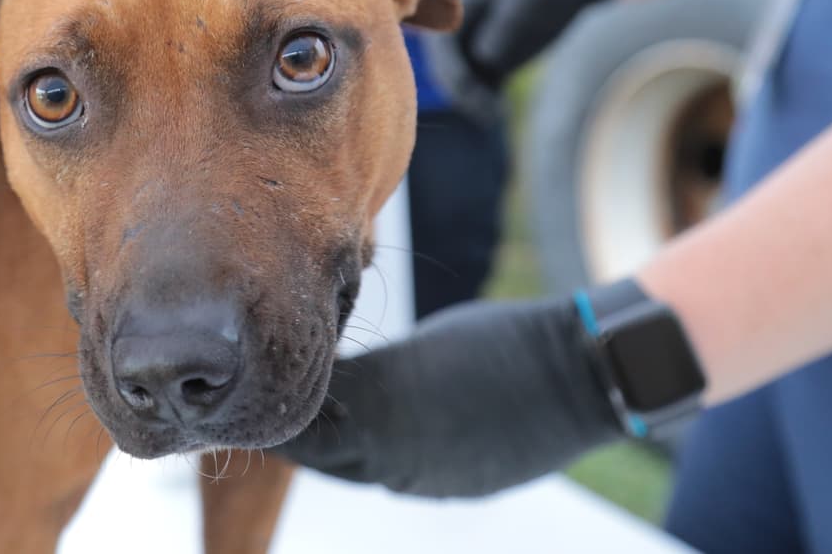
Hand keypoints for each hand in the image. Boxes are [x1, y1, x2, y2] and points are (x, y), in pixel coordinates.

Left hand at [274, 293, 624, 496]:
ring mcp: (430, 481)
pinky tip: (378, 432)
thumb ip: (369, 374)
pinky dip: (380, 457)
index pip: (305, 431)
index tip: (251, 400)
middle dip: (300, 436)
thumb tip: (327, 381)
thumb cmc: (498, 343)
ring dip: (338, 449)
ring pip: (361, 470)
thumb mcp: (417, 351)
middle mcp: (398, 461)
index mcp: (382, 415)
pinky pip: (402, 476)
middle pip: (325, 459)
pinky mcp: (458, 487)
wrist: (580, 379)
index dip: (277, 418)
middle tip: (270, 412)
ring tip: (318, 418)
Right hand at [426, 0, 616, 104]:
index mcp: (457, 6)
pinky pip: (479, 88)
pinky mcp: (489, 63)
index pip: (441, 44)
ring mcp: (472, 46)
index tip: (468, 91)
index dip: (450, 69)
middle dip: (461, 93)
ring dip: (472, 102)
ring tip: (497, 115)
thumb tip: (483, 56)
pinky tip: (501, 113)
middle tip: (486, 113)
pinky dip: (485, 102)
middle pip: (446, 68)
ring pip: (460, 83)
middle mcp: (458, 29)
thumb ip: (507, 22)